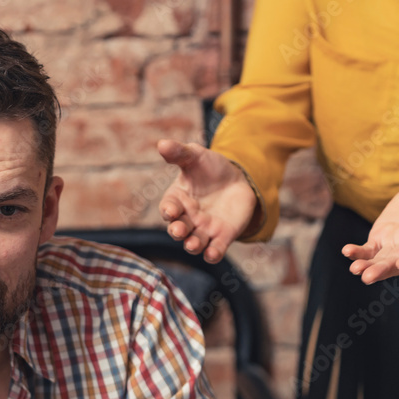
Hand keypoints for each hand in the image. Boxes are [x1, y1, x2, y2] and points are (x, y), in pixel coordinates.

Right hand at [157, 139, 259, 263]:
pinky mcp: (222, 237)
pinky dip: (212, 255)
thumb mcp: (196, 156)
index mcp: (177, 200)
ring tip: (193, 244)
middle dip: (178, 232)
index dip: (168, 211)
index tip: (171, 210)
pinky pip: (214, 250)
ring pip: (194, 243)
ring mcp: (204, 230)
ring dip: (192, 245)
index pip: (169, 208)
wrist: (237, 180)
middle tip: (179, 231)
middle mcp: (187, 218)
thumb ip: (180, 153)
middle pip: (178, 230)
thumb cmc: (210, 168)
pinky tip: (212, 254)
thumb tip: (162, 144)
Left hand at [342, 172, 398, 283]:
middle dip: (383, 270)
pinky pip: (367, 250)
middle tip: (367, 277)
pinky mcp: (380, 241)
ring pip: (380, 261)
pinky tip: (347, 251)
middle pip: (398, 263)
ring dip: (367, 267)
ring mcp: (394, 246)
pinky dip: (358, 253)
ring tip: (355, 270)